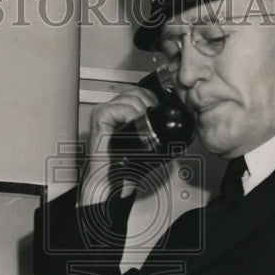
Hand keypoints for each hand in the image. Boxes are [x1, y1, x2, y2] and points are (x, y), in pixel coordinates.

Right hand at [79, 86, 157, 205]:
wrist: (113, 182)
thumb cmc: (127, 168)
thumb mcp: (147, 143)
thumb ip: (155, 129)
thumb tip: (175, 122)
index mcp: (119, 112)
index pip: (139, 92)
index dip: (152, 100)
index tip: (159, 114)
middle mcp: (110, 109)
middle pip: (135, 92)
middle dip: (149, 104)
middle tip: (153, 122)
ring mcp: (103, 112)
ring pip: (130, 98)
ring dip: (142, 111)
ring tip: (143, 128)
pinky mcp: (99, 118)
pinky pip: (120, 108)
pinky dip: (131, 115)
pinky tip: (133, 128)